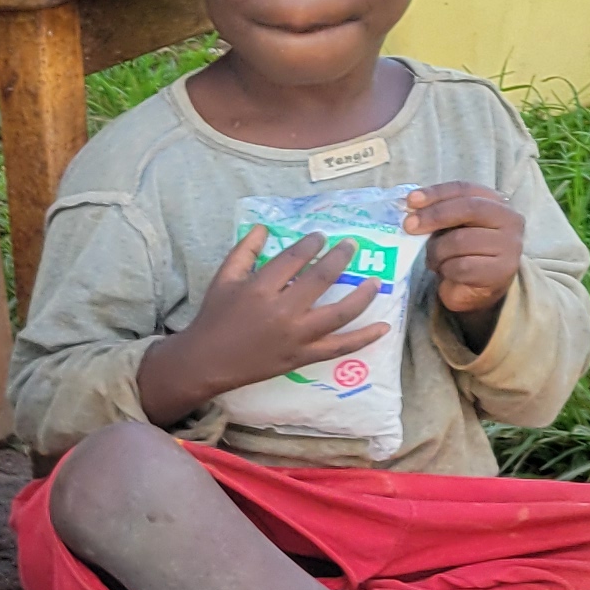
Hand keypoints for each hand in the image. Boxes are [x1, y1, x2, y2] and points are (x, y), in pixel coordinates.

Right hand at [170, 228, 389, 406]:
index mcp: (260, 288)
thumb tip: (263, 227)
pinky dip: (364, 338)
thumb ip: (244, 251)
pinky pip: (339, 347)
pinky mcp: (302, 356)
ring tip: (375, 281)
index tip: (321, 237)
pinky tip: (384, 327)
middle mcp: (282, 310)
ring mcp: (296, 335)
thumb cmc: (214, 317)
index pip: (295, 257)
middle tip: (352, 245)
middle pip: (322, 278)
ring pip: (339, 312)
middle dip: (341, 257)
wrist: (206, 361)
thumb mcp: (223, 279)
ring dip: (363, 295)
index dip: (312, 243)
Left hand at [406, 183, 524, 319]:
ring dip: (437, 251)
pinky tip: (447, 272)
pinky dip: (446, 269)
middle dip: (434, 215)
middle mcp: (510, 220)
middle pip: (468, 208)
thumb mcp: (450, 227)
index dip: (437, 193)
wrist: (475, 289)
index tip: (410, 201)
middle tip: (409, 226)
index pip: (465, 189)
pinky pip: (461, 266)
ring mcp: (510, 245)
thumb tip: (411, 205)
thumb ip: (437, 213)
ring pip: (460, 240)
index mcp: (497, 202)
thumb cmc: (461, 252)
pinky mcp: (501, 271)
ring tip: (435, 260)